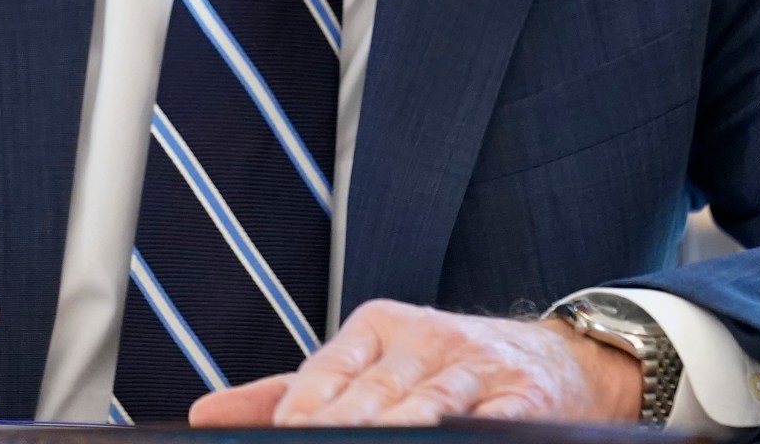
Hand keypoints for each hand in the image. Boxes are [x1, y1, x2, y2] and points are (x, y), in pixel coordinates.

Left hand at [188, 299, 642, 426]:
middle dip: (345, 428)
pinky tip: (454, 438)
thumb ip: (289, 393)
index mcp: (379, 327)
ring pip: (430, 404)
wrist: (556, 361)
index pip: (328, 372)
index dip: (305, 410)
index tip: (283, 437)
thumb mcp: (367, 365)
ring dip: (405, 426)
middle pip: (375, 393)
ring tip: (375, 443)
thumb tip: (204, 415)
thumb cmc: (440, 367)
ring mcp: (477, 367)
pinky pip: (493, 420)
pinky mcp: (524, 398)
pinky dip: (471, 430)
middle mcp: (426, 339)